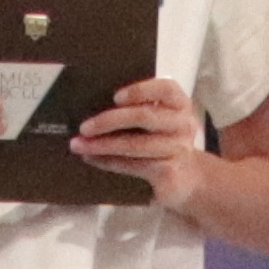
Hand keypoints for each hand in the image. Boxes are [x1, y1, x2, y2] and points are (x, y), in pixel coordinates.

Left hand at [71, 74, 210, 208]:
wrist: (190, 179)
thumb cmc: (166, 142)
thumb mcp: (161, 120)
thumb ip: (140, 109)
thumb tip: (94, 105)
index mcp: (181, 104)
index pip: (165, 89)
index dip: (139, 91)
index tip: (115, 97)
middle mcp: (183, 125)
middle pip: (145, 117)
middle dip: (109, 120)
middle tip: (84, 126)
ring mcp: (178, 150)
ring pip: (135, 145)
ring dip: (102, 145)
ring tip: (79, 144)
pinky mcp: (168, 173)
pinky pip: (132, 165)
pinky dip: (108, 162)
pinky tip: (92, 158)